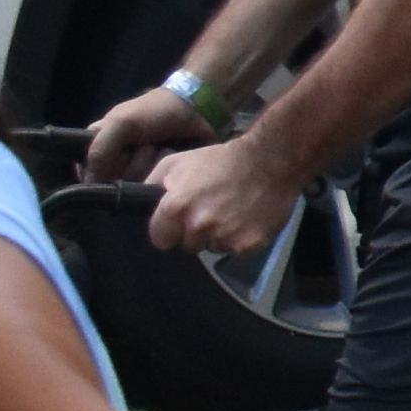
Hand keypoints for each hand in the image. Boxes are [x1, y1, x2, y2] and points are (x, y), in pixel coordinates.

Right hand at [78, 82, 209, 185]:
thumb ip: (100, 149)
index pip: (85, 170)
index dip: (96, 169)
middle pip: (111, 181)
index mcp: (99, 143)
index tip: (113, 156)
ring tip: (159, 144)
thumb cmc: (155, 111)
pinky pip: (153, 186)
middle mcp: (115, 160)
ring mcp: (138, 170)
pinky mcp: (158, 177)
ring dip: (148, 162)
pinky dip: (162, 168)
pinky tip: (170, 153)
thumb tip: (91, 182)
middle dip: (130, 162)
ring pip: (133, 183)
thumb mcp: (121, 123)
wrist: (196, 109)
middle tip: (143, 143)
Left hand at [141, 134, 305, 260]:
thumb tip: (140, 200)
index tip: (178, 222)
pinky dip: (239, 239)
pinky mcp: (248, 246)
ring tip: (231, 212)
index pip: (159, 239)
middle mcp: (198, 226)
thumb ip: (153, 183)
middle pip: (187, 245)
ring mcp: (224, 237)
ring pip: (212, 248)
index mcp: (176, 207)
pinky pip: (235, 251)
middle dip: (194, 232)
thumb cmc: (220, 159)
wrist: (270, 160)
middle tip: (210, 211)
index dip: (168, 230)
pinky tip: (246, 220)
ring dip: (217, 235)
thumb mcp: (178, 162)